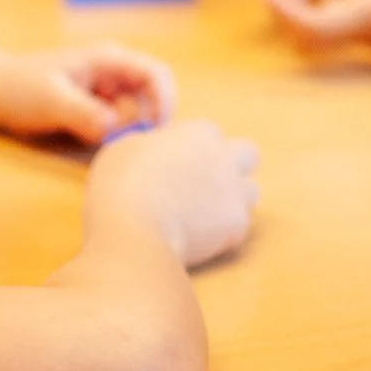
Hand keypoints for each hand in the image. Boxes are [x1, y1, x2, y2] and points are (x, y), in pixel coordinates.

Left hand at [0, 44, 177, 143]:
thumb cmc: (19, 87)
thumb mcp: (51, 100)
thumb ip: (83, 113)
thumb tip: (111, 128)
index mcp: (108, 60)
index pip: (156, 75)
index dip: (163, 102)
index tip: (152, 130)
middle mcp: (114, 73)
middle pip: (152, 97)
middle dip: (143, 120)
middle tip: (119, 139)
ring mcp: (106, 92)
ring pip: (137, 114)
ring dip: (126, 130)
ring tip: (96, 137)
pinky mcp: (97, 109)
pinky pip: (119, 124)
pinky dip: (114, 135)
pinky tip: (90, 139)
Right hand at [86, 119, 260, 266]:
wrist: (134, 231)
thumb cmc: (119, 186)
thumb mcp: (123, 149)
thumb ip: (148, 143)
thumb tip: (153, 149)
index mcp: (199, 132)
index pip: (209, 134)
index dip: (195, 151)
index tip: (178, 167)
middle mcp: (225, 156)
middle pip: (246, 154)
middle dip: (232, 166)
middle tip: (205, 186)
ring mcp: (235, 190)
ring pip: (251, 191)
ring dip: (233, 199)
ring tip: (205, 215)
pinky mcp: (237, 225)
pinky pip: (240, 226)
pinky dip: (224, 232)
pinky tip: (200, 238)